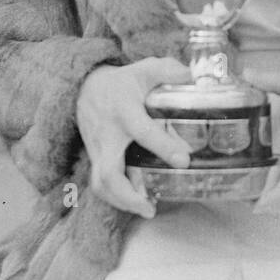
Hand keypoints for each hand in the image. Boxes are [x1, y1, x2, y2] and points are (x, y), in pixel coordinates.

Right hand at [77, 56, 194, 218]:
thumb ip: (169, 71)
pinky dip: (116, 198)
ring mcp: (98, 149)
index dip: (162, 146)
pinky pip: (100, 183)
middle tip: (150, 208)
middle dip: (127, 195)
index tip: (184, 161)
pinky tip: (137, 203)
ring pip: (100, 184)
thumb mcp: (145, 69)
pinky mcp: (96, 158)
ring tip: (146, 210)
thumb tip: (195, 76)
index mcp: (124, 110)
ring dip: (121, 202)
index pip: (142, 131)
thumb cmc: (121, 81)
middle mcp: (108, 134)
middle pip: (108, 173)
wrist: (84, 87)